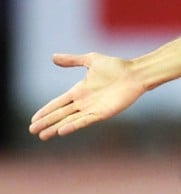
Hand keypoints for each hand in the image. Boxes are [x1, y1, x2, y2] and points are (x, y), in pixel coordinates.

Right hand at [29, 52, 144, 139]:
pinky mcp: (102, 113)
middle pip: (60, 114)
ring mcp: (92, 108)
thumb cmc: (116, 66)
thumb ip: (72, 60)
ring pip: (69, 120)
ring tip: (42, 136)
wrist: (135, 74)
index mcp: (79, 90)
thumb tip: (53, 57)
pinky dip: (73, 126)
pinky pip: (85, 121)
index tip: (33, 119)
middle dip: (46, 122)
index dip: (45, 111)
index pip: (57, 103)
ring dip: (55, 128)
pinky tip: (62, 131)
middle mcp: (84, 102)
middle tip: (31, 130)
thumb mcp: (91, 60)